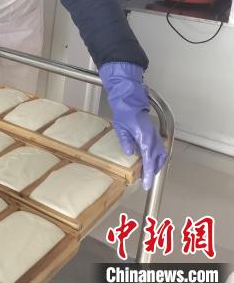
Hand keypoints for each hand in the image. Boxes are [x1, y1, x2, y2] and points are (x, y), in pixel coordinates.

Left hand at [99, 62, 166, 189]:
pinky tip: (152, 162)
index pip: (148, 158)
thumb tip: (130, 152)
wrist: (130, 100)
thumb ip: (126, 141)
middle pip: (157, 159)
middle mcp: (152, 137)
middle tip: (146, 181)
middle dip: (153, 171)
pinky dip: (158, 157)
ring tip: (149, 174)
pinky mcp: (154, 134)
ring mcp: (155, 135)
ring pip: (161, 154)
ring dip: (157, 165)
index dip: (148, 172)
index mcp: (144, 136)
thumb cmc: (124, 111)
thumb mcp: (120, 127)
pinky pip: (160, 149)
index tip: (146, 182)